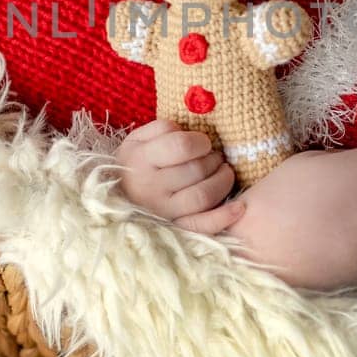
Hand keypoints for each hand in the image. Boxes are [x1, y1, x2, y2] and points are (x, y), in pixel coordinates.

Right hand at [114, 119, 246, 234]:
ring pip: (204, 197)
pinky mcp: (175, 228)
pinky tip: (239, 206)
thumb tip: (189, 132)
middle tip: (216, 156)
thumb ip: (163, 128)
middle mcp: (151, 188)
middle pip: (197, 171)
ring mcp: (164, 211)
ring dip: (223, 181)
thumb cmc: (134, 162)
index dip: (200, 141)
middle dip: (214, 159)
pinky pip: (203, 226)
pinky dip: (224, 216)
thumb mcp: (139, 138)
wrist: (116, 194)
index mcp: (141, 160)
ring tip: (223, 172)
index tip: (203, 142)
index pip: (181, 147)